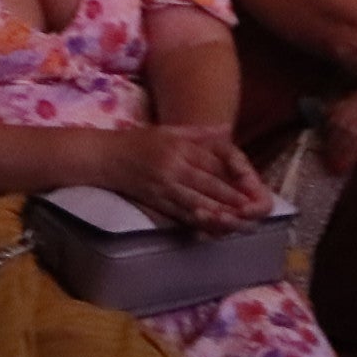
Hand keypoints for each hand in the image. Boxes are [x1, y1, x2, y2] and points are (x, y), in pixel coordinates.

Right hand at [95, 122, 268, 236]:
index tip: (250, 189)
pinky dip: (199, 222)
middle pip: (208, 187)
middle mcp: (172, 168)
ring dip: (220, 215)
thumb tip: (227, 129)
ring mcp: (164, 187)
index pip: (210, 165)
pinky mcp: (156, 202)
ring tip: (239, 222)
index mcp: (177, 148)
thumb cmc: (137, 142)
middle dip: (232, 200)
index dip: (232, 179)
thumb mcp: (168, 130)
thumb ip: (199, 133)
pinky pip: (180, 214)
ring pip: (197, 204)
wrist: (104, 158)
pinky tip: (213, 228)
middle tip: (252, 211)